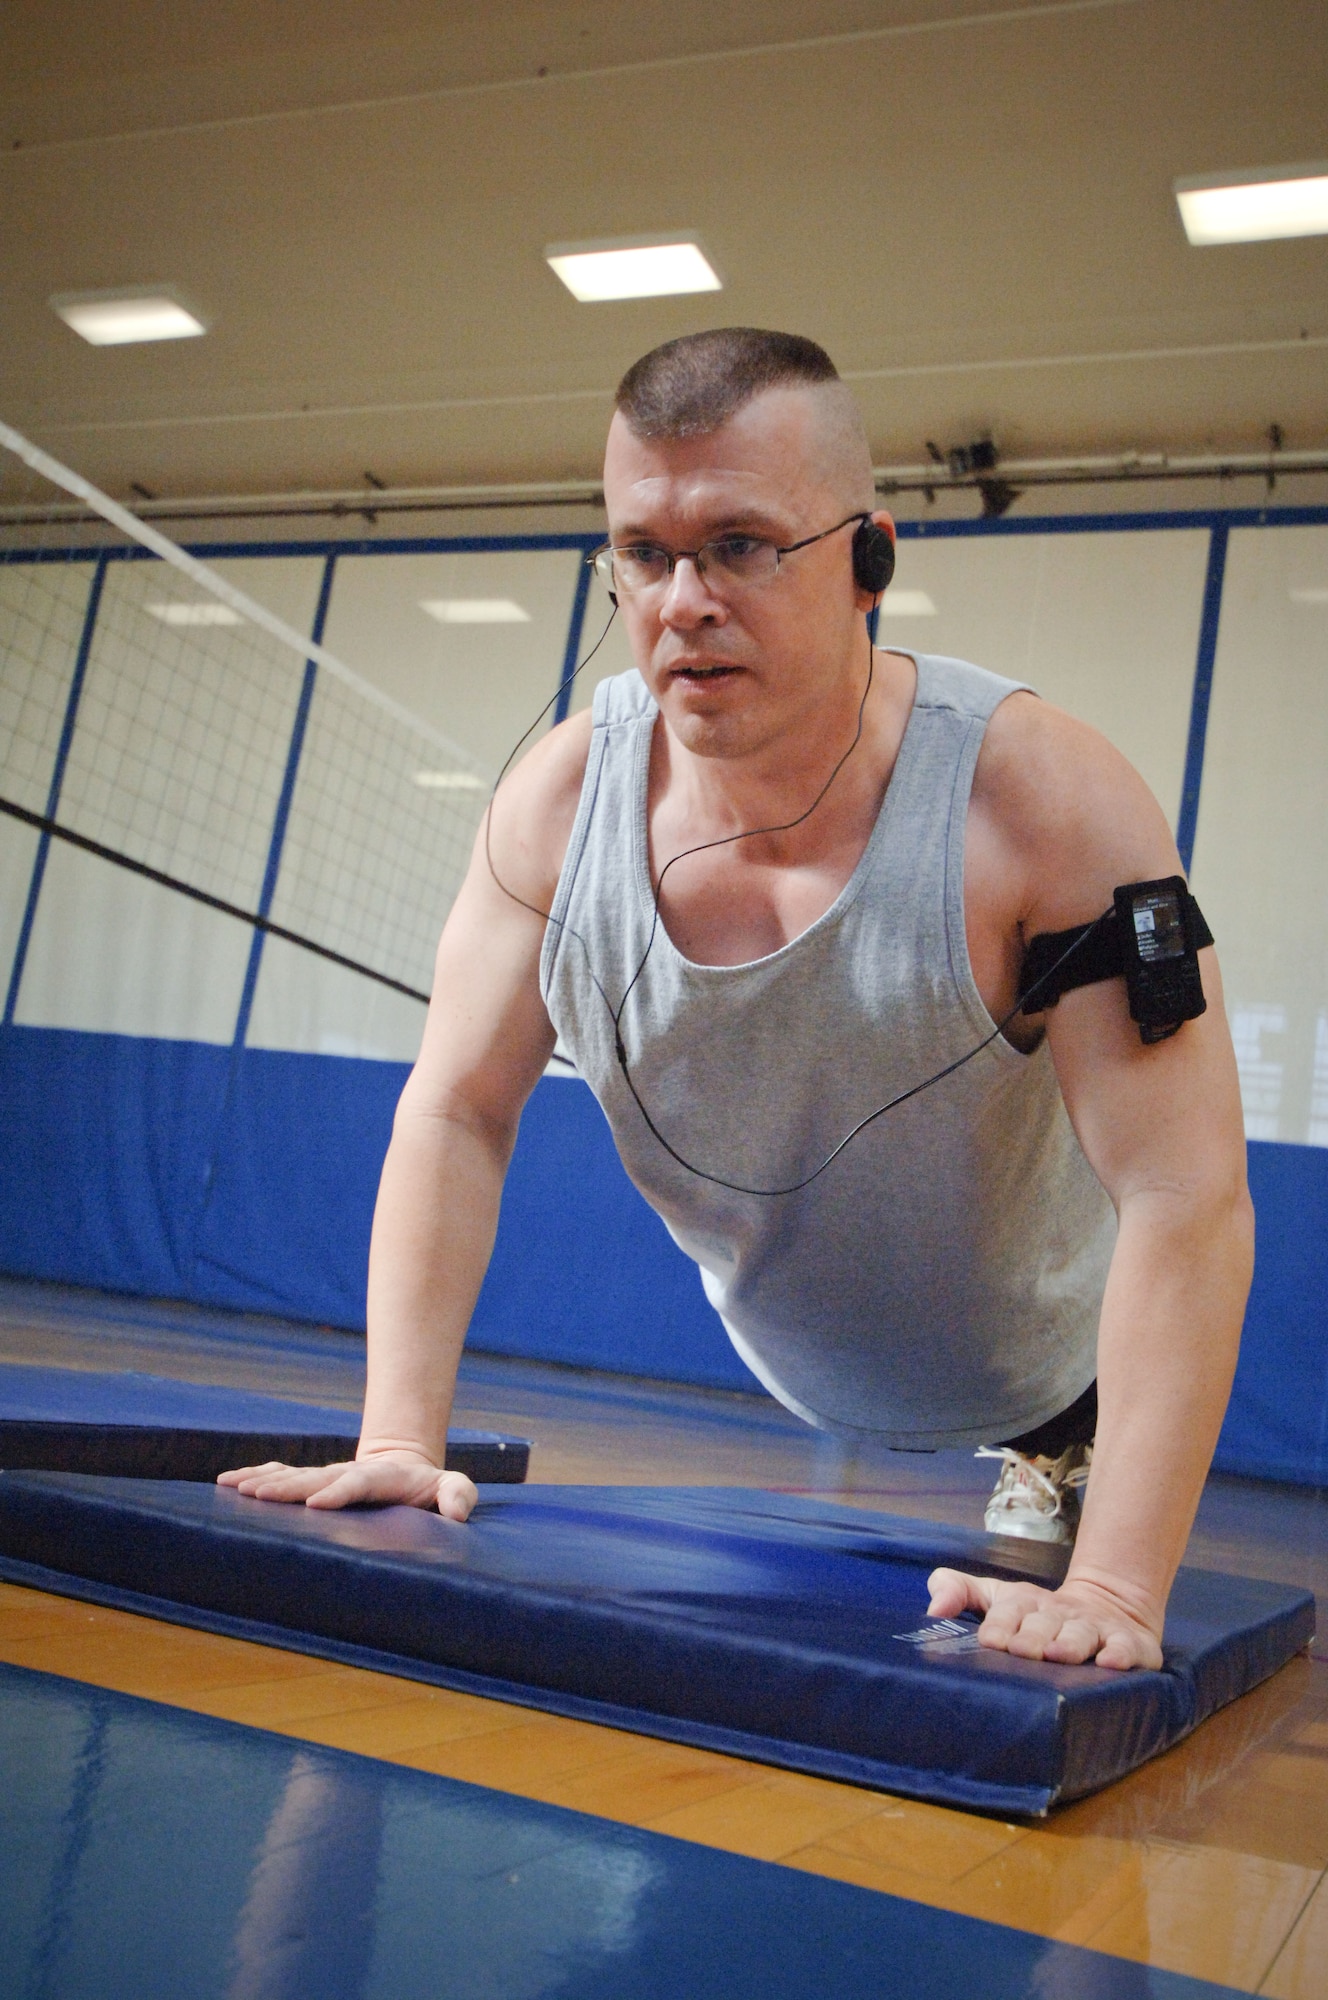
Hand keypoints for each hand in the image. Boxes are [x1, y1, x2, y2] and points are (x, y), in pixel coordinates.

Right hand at [217, 1449, 477, 1519]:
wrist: (405, 1466)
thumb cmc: (430, 1488)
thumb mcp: (453, 1487)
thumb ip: (459, 1495)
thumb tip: (458, 1512)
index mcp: (378, 1478)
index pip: (356, 1483)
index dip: (337, 1492)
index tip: (315, 1503)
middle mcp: (346, 1473)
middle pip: (314, 1478)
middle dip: (286, 1487)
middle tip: (256, 1494)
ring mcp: (327, 1476)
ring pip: (291, 1476)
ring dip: (262, 1481)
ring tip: (232, 1486)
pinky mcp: (313, 1482)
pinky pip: (281, 1475)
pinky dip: (255, 1475)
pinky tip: (228, 1481)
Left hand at [925, 1568, 1163, 1670]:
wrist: (1109, 1604)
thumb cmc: (1037, 1614)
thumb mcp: (998, 1598)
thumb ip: (959, 1592)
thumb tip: (932, 1608)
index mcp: (1025, 1602)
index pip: (1009, 1610)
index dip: (1000, 1624)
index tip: (990, 1640)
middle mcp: (1059, 1613)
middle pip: (1043, 1624)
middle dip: (1031, 1637)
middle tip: (1020, 1651)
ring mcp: (1093, 1628)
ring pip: (1080, 1636)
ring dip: (1068, 1644)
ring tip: (1057, 1654)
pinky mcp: (1127, 1643)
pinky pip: (1125, 1648)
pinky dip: (1119, 1654)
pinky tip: (1111, 1662)